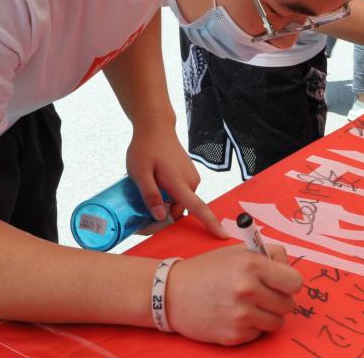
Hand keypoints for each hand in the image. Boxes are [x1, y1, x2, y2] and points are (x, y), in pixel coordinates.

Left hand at [127, 122, 227, 237]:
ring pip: (181, 202)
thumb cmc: (145, 148)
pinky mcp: (189, 175)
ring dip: (167, 206)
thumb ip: (150, 195)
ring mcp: (191, 177)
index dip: (211, 224)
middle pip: (182, 210)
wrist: (156, 128)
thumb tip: (161, 216)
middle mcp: (190, 181)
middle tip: (142, 217)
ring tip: (147, 197)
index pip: (199, 207)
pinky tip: (156, 188)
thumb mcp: (139, 172)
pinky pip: (182, 193)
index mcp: (179, 182)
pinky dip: (170, 197)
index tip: (223, 236)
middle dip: (166, 217)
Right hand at [167, 244, 302, 344]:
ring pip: (277, 322)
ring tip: (249, 305)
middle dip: (279, 300)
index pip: (294, 281)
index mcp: (252, 264)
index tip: (281, 282)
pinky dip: (251, 327)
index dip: (289, 282)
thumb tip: (289, 267)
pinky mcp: (233, 336)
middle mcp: (247, 290)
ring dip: (267, 315)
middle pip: (289, 304)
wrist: (171, 293)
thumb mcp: (237, 252)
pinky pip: (258, 334)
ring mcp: (240, 315)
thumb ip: (267, 256)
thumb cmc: (208, 269)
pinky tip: (235, 315)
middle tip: (264, 294)